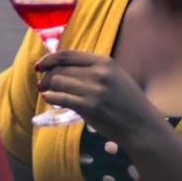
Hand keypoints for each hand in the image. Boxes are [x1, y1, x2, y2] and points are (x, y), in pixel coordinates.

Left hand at [34, 50, 160, 143]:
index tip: (40, 65)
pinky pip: (61, 98)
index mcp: (105, 61)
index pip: (68, 55)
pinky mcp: (90, 107)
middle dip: (47, 76)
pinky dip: (51, 97)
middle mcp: (99, 73)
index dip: (49, 58)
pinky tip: (48, 98)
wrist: (141, 125)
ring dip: (48, 87)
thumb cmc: (127, 102)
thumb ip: (93, 70)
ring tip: (46, 91)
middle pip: (61, 69)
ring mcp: (94, 90)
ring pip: (58, 82)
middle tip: (42, 83)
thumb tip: (63, 68)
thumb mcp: (115, 77)